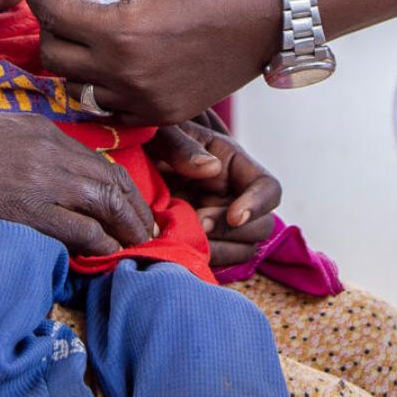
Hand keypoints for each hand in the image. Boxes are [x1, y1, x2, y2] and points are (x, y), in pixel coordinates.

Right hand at [0, 108, 158, 259]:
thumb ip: (21, 146)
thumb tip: (39, 171)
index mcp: (38, 129)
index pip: (95, 158)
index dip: (120, 185)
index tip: (131, 204)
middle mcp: (46, 150)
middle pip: (108, 179)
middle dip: (134, 207)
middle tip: (147, 229)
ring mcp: (38, 179)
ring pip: (102, 203)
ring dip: (125, 226)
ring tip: (136, 244)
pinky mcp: (25, 209)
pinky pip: (78, 228)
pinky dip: (99, 242)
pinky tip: (107, 252)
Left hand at [30, 0, 280, 122]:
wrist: (270, 13)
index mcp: (120, 32)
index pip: (52, 14)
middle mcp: (127, 75)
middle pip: (55, 57)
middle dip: (51, 26)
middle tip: (63, 5)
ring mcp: (146, 100)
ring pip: (81, 85)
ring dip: (79, 57)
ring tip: (94, 31)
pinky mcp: (164, 112)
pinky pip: (114, 104)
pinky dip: (107, 83)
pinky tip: (121, 57)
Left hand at [147, 115, 282, 269]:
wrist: (127, 164)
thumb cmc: (150, 141)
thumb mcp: (163, 134)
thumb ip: (181, 147)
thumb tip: (210, 167)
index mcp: (234, 165)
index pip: (268, 188)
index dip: (258, 205)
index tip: (234, 216)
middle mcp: (235, 197)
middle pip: (262, 226)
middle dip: (230, 231)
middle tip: (197, 225)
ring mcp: (222, 223)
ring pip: (243, 250)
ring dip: (218, 249)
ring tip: (183, 236)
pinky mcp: (207, 243)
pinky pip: (219, 262)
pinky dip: (201, 260)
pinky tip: (176, 247)